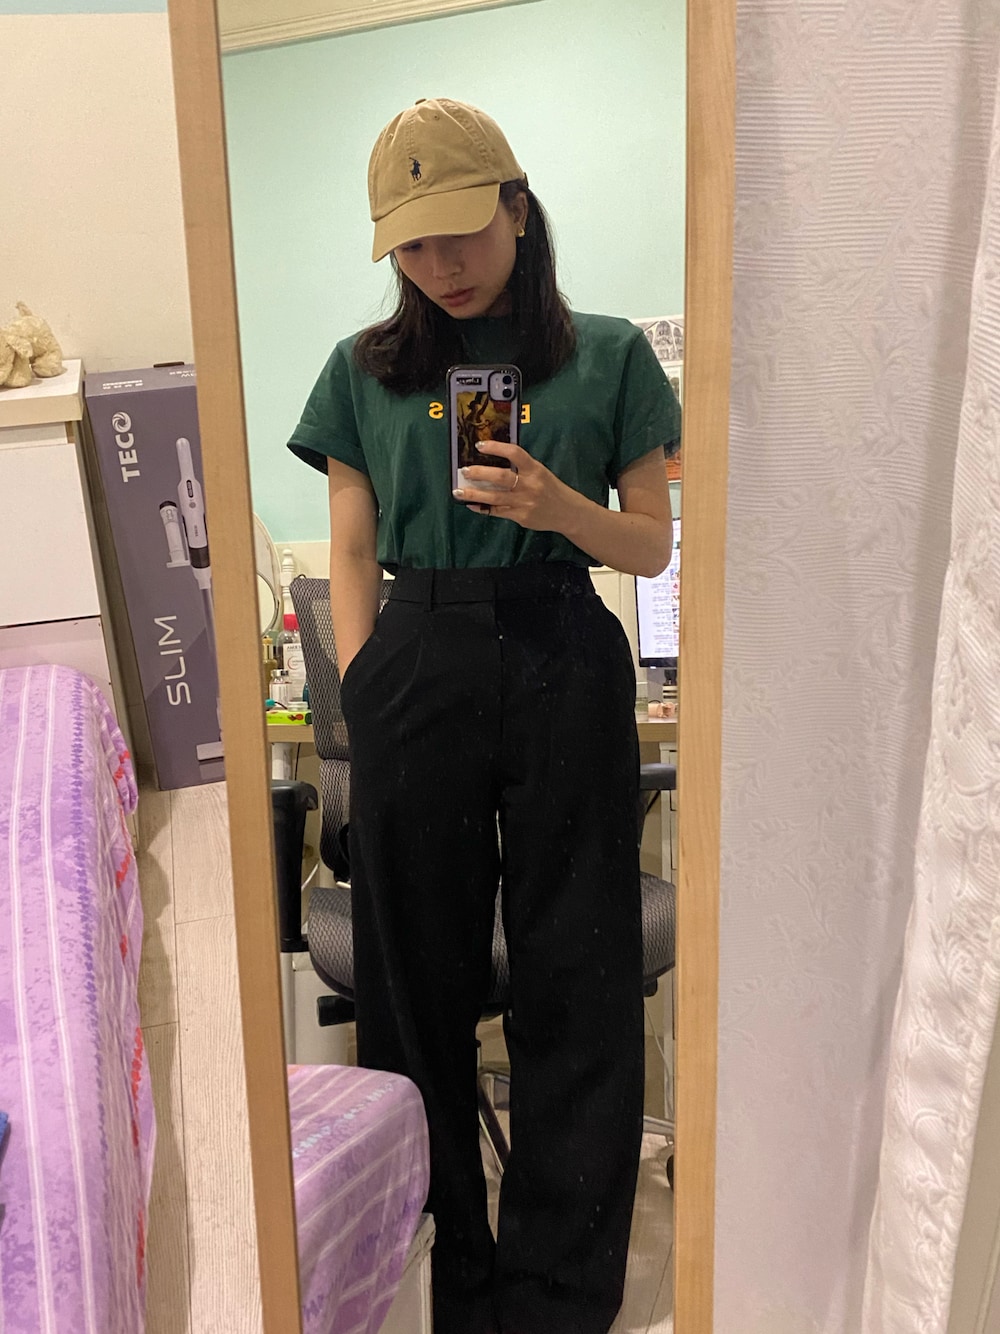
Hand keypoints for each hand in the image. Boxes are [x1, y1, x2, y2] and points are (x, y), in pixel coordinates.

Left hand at [453, 441, 580, 532]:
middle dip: (480, 474)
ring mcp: (525, 502)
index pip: (515, 454)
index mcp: (535, 469)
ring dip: (474, 494)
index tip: (479, 445)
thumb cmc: (550, 488)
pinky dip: (483, 508)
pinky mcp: (521, 517)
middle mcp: (530, 485)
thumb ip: (521, 468)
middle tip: (464, 471)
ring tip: (458, 492)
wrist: (567, 512)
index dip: (496, 448)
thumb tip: (491, 463)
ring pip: (495, 497)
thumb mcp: (540, 472)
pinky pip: (497, 512)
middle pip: (501, 477)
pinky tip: (471, 505)